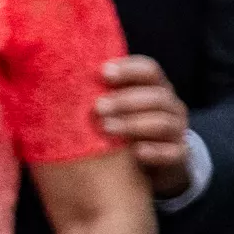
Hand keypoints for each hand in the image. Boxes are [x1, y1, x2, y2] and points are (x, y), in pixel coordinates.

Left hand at [96, 57, 190, 198]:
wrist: (154, 164)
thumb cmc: (125, 129)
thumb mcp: (119, 108)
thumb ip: (101, 94)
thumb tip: (53, 82)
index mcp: (156, 88)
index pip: (150, 70)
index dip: (129, 69)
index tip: (103, 72)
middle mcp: (171, 107)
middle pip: (157, 96)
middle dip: (126, 100)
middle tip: (98, 107)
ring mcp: (178, 131)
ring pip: (163, 123)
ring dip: (134, 124)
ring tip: (107, 129)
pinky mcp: (180, 155)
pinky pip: (173, 152)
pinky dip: (155, 151)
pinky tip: (136, 152)